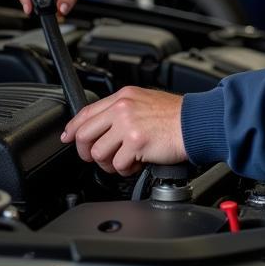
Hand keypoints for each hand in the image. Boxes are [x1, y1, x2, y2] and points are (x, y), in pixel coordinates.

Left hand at [62, 86, 185, 176]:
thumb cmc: (176, 116)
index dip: (73, 128)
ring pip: (99, 153)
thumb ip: (122, 111)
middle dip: (87, 152)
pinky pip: (118, 164)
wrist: (196, 123)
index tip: (68, 138)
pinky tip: (138, 163)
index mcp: (123, 97)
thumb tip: (103, 128)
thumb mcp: (145, 101)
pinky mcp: (135, 142)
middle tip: (100, 158)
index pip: (86, 112)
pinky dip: (126, 169)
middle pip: (84, 135)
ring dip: (110, 163)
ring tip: (126, 160)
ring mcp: (128, 124)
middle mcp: (122, 108)